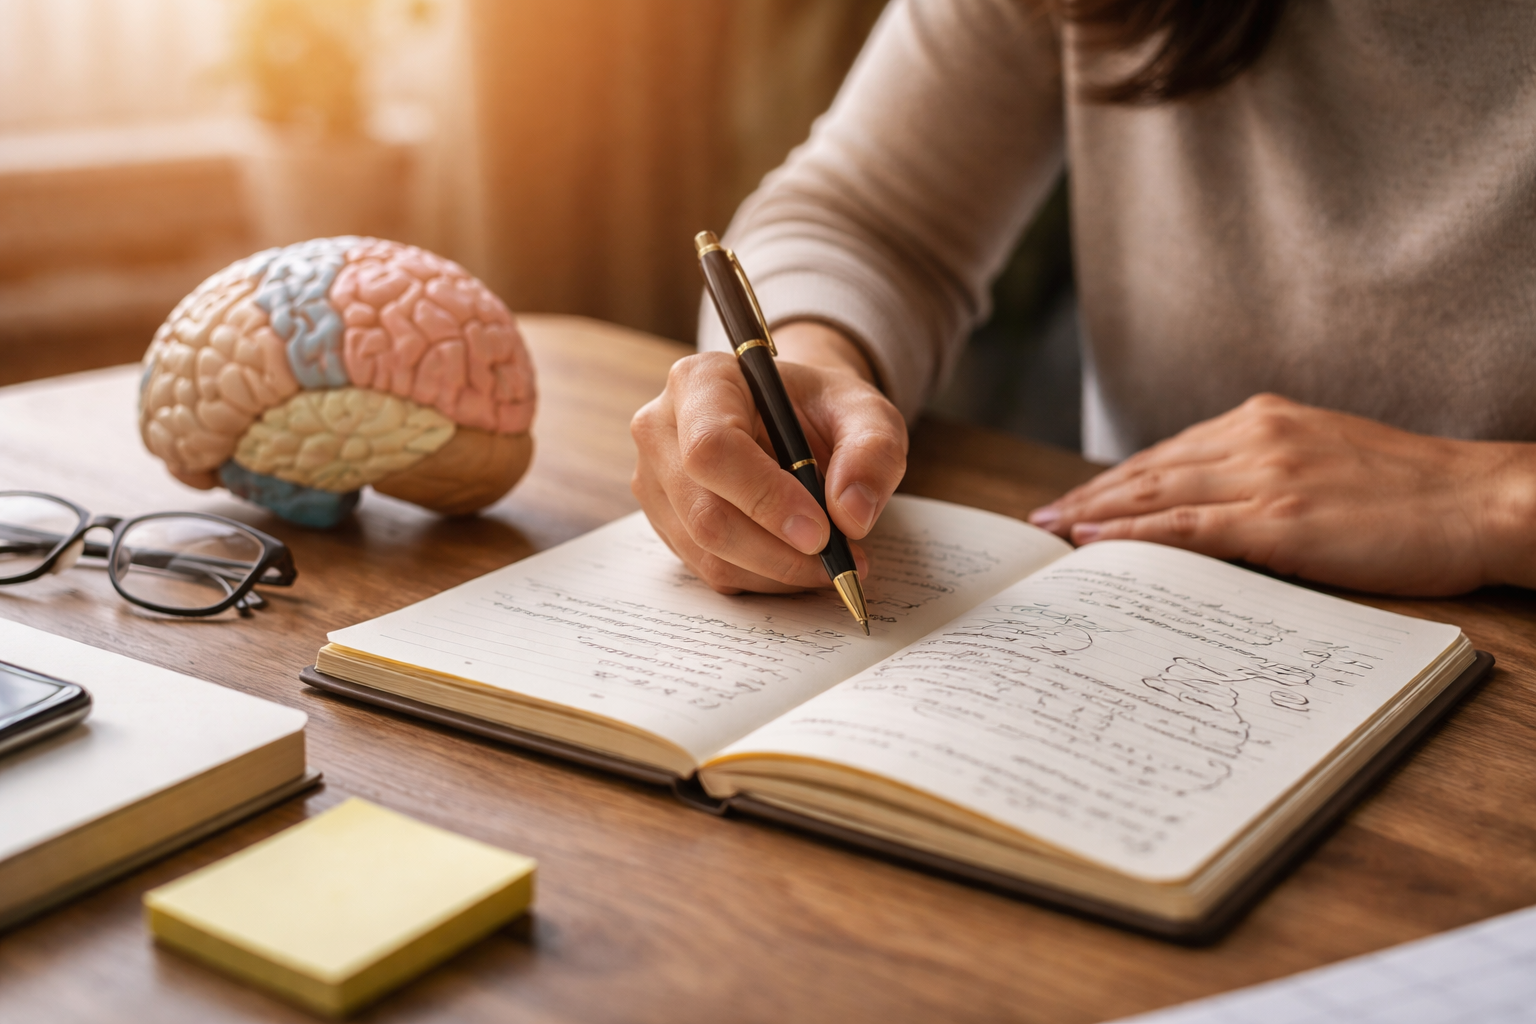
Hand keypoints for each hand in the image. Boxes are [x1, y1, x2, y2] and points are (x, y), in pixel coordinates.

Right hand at [631, 321, 907, 592]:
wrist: (795, 423)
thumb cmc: (823, 411)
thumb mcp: (867, 414)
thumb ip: (872, 452)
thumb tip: (852, 514)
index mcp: (701, 382)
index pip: (712, 449)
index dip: (765, 498)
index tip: (821, 531)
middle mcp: (662, 430)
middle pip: (706, 514)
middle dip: (780, 552)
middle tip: (841, 559)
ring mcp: (656, 482)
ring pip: (708, 552)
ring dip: (779, 572)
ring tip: (832, 561)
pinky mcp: (666, 524)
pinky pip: (711, 571)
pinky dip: (765, 578)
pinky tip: (800, 561)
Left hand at [1027, 394, 1535, 595]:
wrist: (1481, 499)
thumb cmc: (1416, 492)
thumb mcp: (1330, 461)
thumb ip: (1272, 470)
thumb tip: (1220, 504)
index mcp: (1266, 420)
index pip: (1170, 452)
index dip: (1117, 479)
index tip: (1077, 498)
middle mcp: (1255, 438)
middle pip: (1149, 469)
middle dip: (1089, 497)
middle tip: (1040, 521)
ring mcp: (1265, 476)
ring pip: (1156, 495)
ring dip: (1094, 517)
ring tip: (1051, 536)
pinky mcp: (1279, 519)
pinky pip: (1186, 528)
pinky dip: (1133, 535)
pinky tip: (1095, 546)